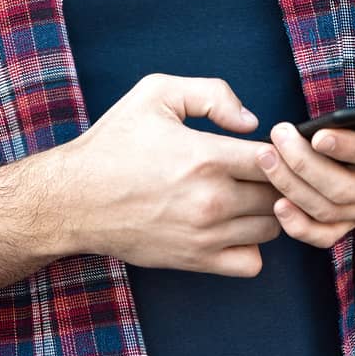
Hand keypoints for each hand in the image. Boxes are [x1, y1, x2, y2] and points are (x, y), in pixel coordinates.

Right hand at [60, 72, 282, 277]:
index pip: (276, 157)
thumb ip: (212, 94)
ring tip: (249, 192)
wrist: (75, 199)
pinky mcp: (196, 260)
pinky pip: (252, 262)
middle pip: (280, 193)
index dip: (280, 147)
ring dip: (268, 208)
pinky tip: (236, 224)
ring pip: (272, 226)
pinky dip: (252, 245)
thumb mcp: (156, 93)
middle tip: (260, 167)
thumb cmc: (114, 143)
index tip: (266, 143)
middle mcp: (212, 200)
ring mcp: (206, 234)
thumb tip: (250, 122)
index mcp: (206, 156)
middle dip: (277, 177)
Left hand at [255, 55, 354, 249]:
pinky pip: (327, 234)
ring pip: (330, 209)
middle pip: (347, 188)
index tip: (317, 134)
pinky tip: (277, 205)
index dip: (349, 148)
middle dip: (305, 164)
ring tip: (266, 157)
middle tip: (277, 136)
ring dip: (293, 187)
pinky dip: (301, 227)